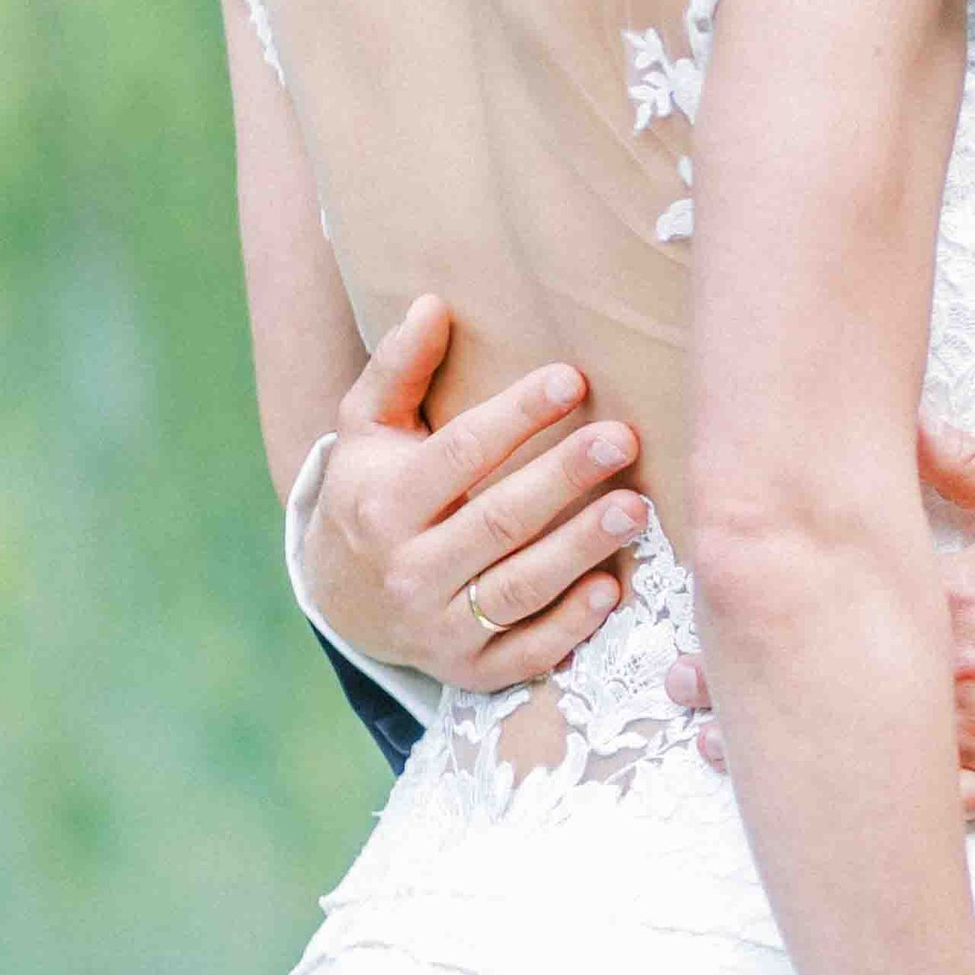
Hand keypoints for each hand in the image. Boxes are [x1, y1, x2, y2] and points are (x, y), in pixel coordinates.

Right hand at [299, 298, 650, 692]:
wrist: (338, 599)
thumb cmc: (371, 492)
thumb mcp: (366, 429)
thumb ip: (398, 368)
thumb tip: (432, 303)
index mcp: (383, 503)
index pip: (459, 454)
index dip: (516, 416)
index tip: (572, 378)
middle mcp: (407, 570)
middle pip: (496, 522)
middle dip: (562, 479)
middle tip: (622, 439)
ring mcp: (437, 627)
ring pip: (517, 589)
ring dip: (579, 550)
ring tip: (636, 508)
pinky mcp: (467, 671)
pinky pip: (523, 655)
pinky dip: (567, 628)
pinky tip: (611, 590)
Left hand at [659, 421, 974, 812]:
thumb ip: (963, 466)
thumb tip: (900, 422)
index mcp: (960, 599)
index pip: (844, 601)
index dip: (771, 609)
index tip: (712, 607)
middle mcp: (963, 674)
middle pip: (837, 684)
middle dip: (751, 686)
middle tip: (681, 686)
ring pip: (870, 754)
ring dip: (792, 751)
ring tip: (715, 749)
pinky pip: (930, 809)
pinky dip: (869, 809)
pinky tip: (816, 808)